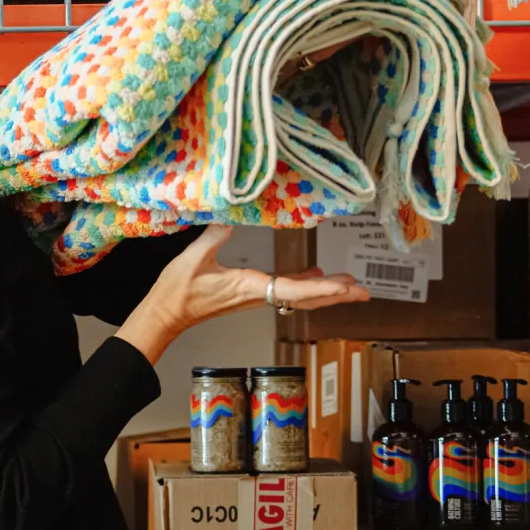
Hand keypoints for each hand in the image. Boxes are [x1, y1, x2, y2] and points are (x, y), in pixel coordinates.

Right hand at [117, 225, 367, 364]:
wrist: (165, 315)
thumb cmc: (177, 292)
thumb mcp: (193, 259)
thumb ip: (214, 236)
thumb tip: (231, 214)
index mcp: (249, 287)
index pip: (292, 291)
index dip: (321, 289)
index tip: (344, 287)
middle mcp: (258, 295)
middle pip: (305, 299)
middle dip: (336, 295)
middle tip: (364, 291)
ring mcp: (256, 296)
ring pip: (299, 297)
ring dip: (326, 292)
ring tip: (352, 286)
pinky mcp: (250, 294)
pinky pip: (286, 292)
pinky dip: (306, 286)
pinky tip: (316, 277)